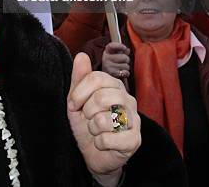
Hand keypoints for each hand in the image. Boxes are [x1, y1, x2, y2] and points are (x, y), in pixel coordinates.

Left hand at [67, 53, 140, 179]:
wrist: (95, 154)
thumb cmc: (88, 123)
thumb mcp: (78, 100)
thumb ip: (79, 78)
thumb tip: (81, 55)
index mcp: (115, 86)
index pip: (96, 78)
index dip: (79, 92)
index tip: (73, 105)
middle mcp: (128, 99)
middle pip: (101, 97)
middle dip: (87, 111)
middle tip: (88, 119)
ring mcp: (134, 120)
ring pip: (104, 119)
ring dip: (92, 129)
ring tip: (96, 131)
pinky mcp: (135, 140)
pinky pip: (109, 138)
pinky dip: (100, 143)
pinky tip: (103, 143)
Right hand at [102, 43, 130, 78]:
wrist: (106, 77)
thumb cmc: (113, 63)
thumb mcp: (116, 54)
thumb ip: (122, 51)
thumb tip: (128, 50)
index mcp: (107, 51)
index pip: (112, 45)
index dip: (120, 46)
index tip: (125, 48)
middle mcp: (106, 58)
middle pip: (124, 57)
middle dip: (127, 60)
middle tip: (123, 62)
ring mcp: (108, 66)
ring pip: (126, 66)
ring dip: (126, 68)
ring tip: (121, 68)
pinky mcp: (112, 74)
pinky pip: (125, 73)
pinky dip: (126, 73)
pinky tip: (121, 73)